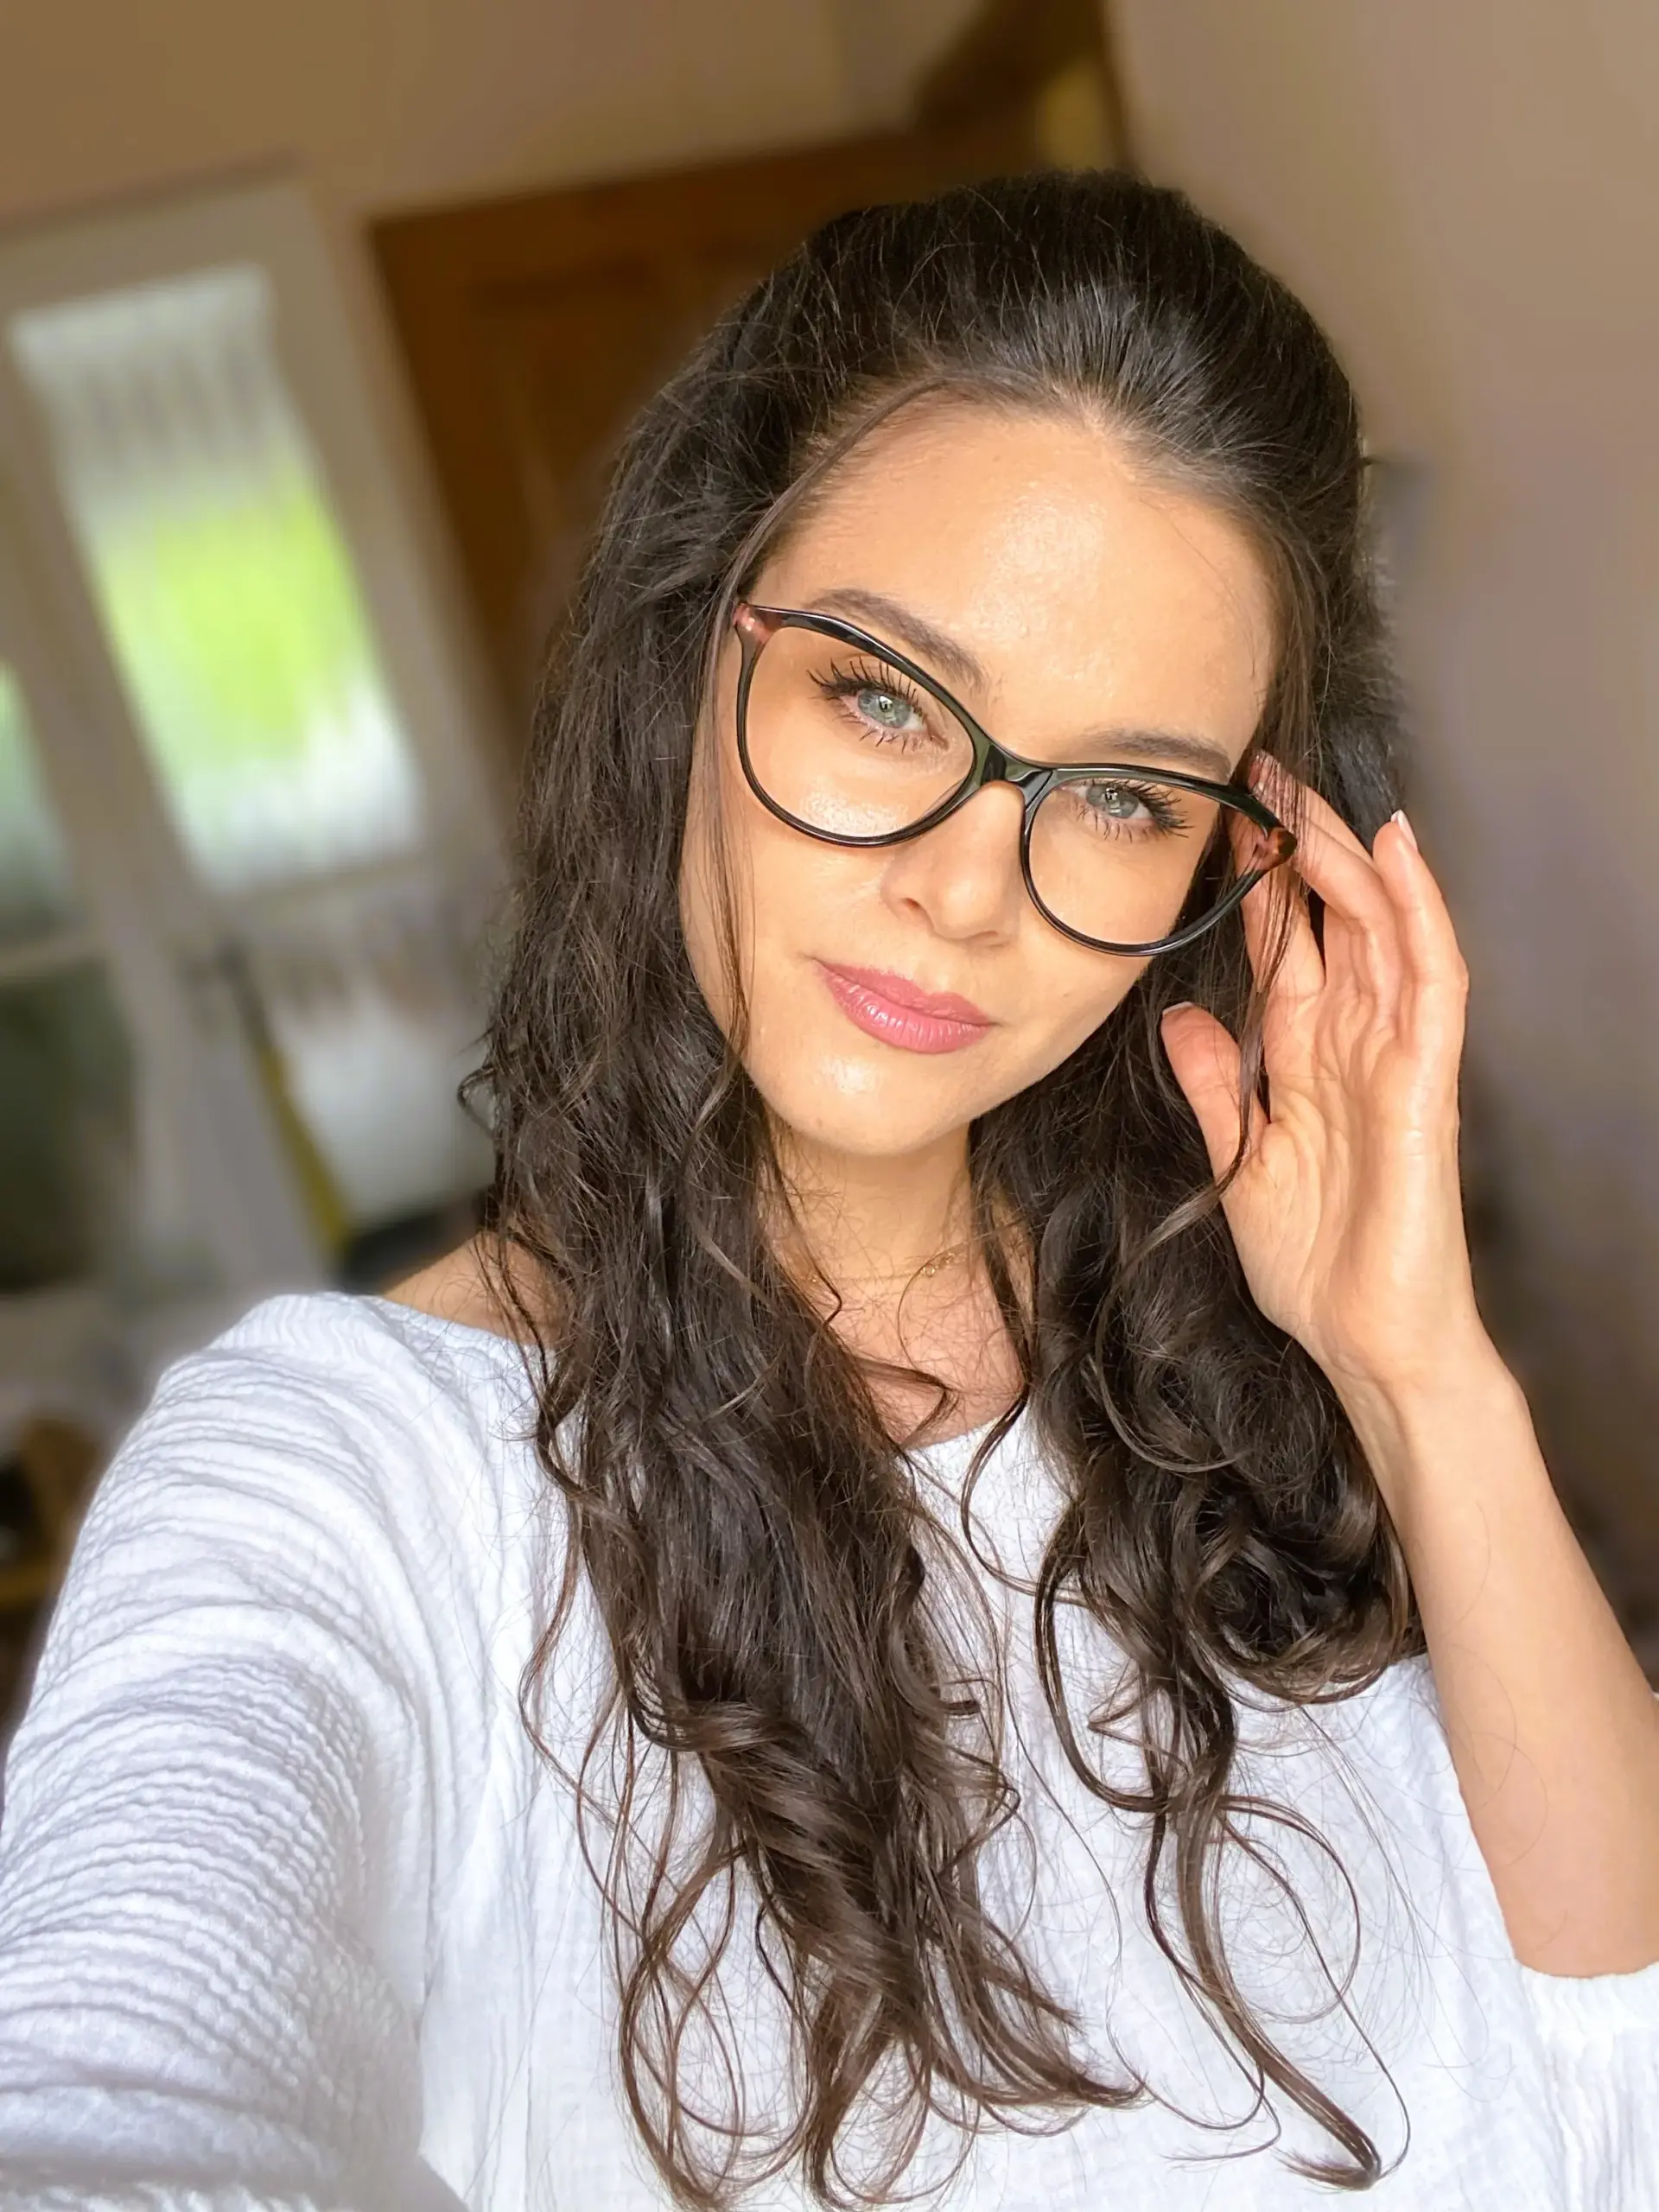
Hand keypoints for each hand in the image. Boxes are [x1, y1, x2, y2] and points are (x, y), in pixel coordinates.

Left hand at [1160, 765, 1488, 1418]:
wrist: (1366, 1345)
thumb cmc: (1315, 1269)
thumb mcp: (1239, 1163)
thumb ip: (1218, 1088)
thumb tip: (1182, 1019)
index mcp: (1309, 1059)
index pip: (1287, 949)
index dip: (1259, 885)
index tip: (1220, 821)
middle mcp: (1356, 1043)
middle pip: (1334, 920)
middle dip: (1301, 845)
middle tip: (1259, 774)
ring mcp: (1397, 1056)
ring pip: (1381, 927)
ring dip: (1346, 856)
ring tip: (1309, 792)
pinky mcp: (1426, 1080)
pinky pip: (1430, 977)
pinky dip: (1416, 909)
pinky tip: (1394, 851)